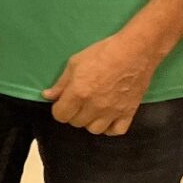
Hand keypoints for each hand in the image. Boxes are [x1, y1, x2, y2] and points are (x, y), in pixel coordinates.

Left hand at [42, 32, 159, 135]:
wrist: (135, 51)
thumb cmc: (102, 53)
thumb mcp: (75, 63)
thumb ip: (61, 83)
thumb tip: (47, 96)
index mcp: (79, 93)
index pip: (61, 115)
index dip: (58, 109)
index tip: (62, 102)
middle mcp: (95, 106)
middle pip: (76, 122)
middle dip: (73, 113)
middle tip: (78, 102)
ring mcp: (113, 111)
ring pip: (95, 130)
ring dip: (90, 121)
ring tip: (92, 110)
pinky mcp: (129, 112)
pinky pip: (117, 131)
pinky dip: (110, 128)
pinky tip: (108, 118)